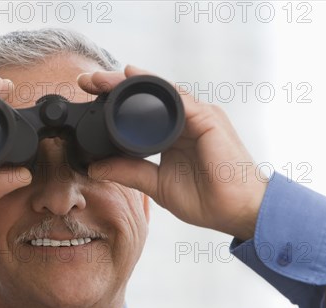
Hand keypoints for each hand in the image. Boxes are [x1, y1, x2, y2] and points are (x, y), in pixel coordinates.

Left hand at [78, 65, 267, 240]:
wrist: (237, 212)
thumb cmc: (207, 199)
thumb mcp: (157, 185)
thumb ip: (129, 172)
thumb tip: (96, 168)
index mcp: (173, 135)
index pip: (141, 112)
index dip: (115, 103)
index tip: (88, 98)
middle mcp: (185, 121)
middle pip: (148, 96)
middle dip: (117, 86)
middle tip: (87, 80)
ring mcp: (198, 116)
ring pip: (161, 92)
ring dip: (130, 82)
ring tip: (103, 78)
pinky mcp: (209, 119)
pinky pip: (179, 99)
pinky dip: (156, 90)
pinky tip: (134, 79)